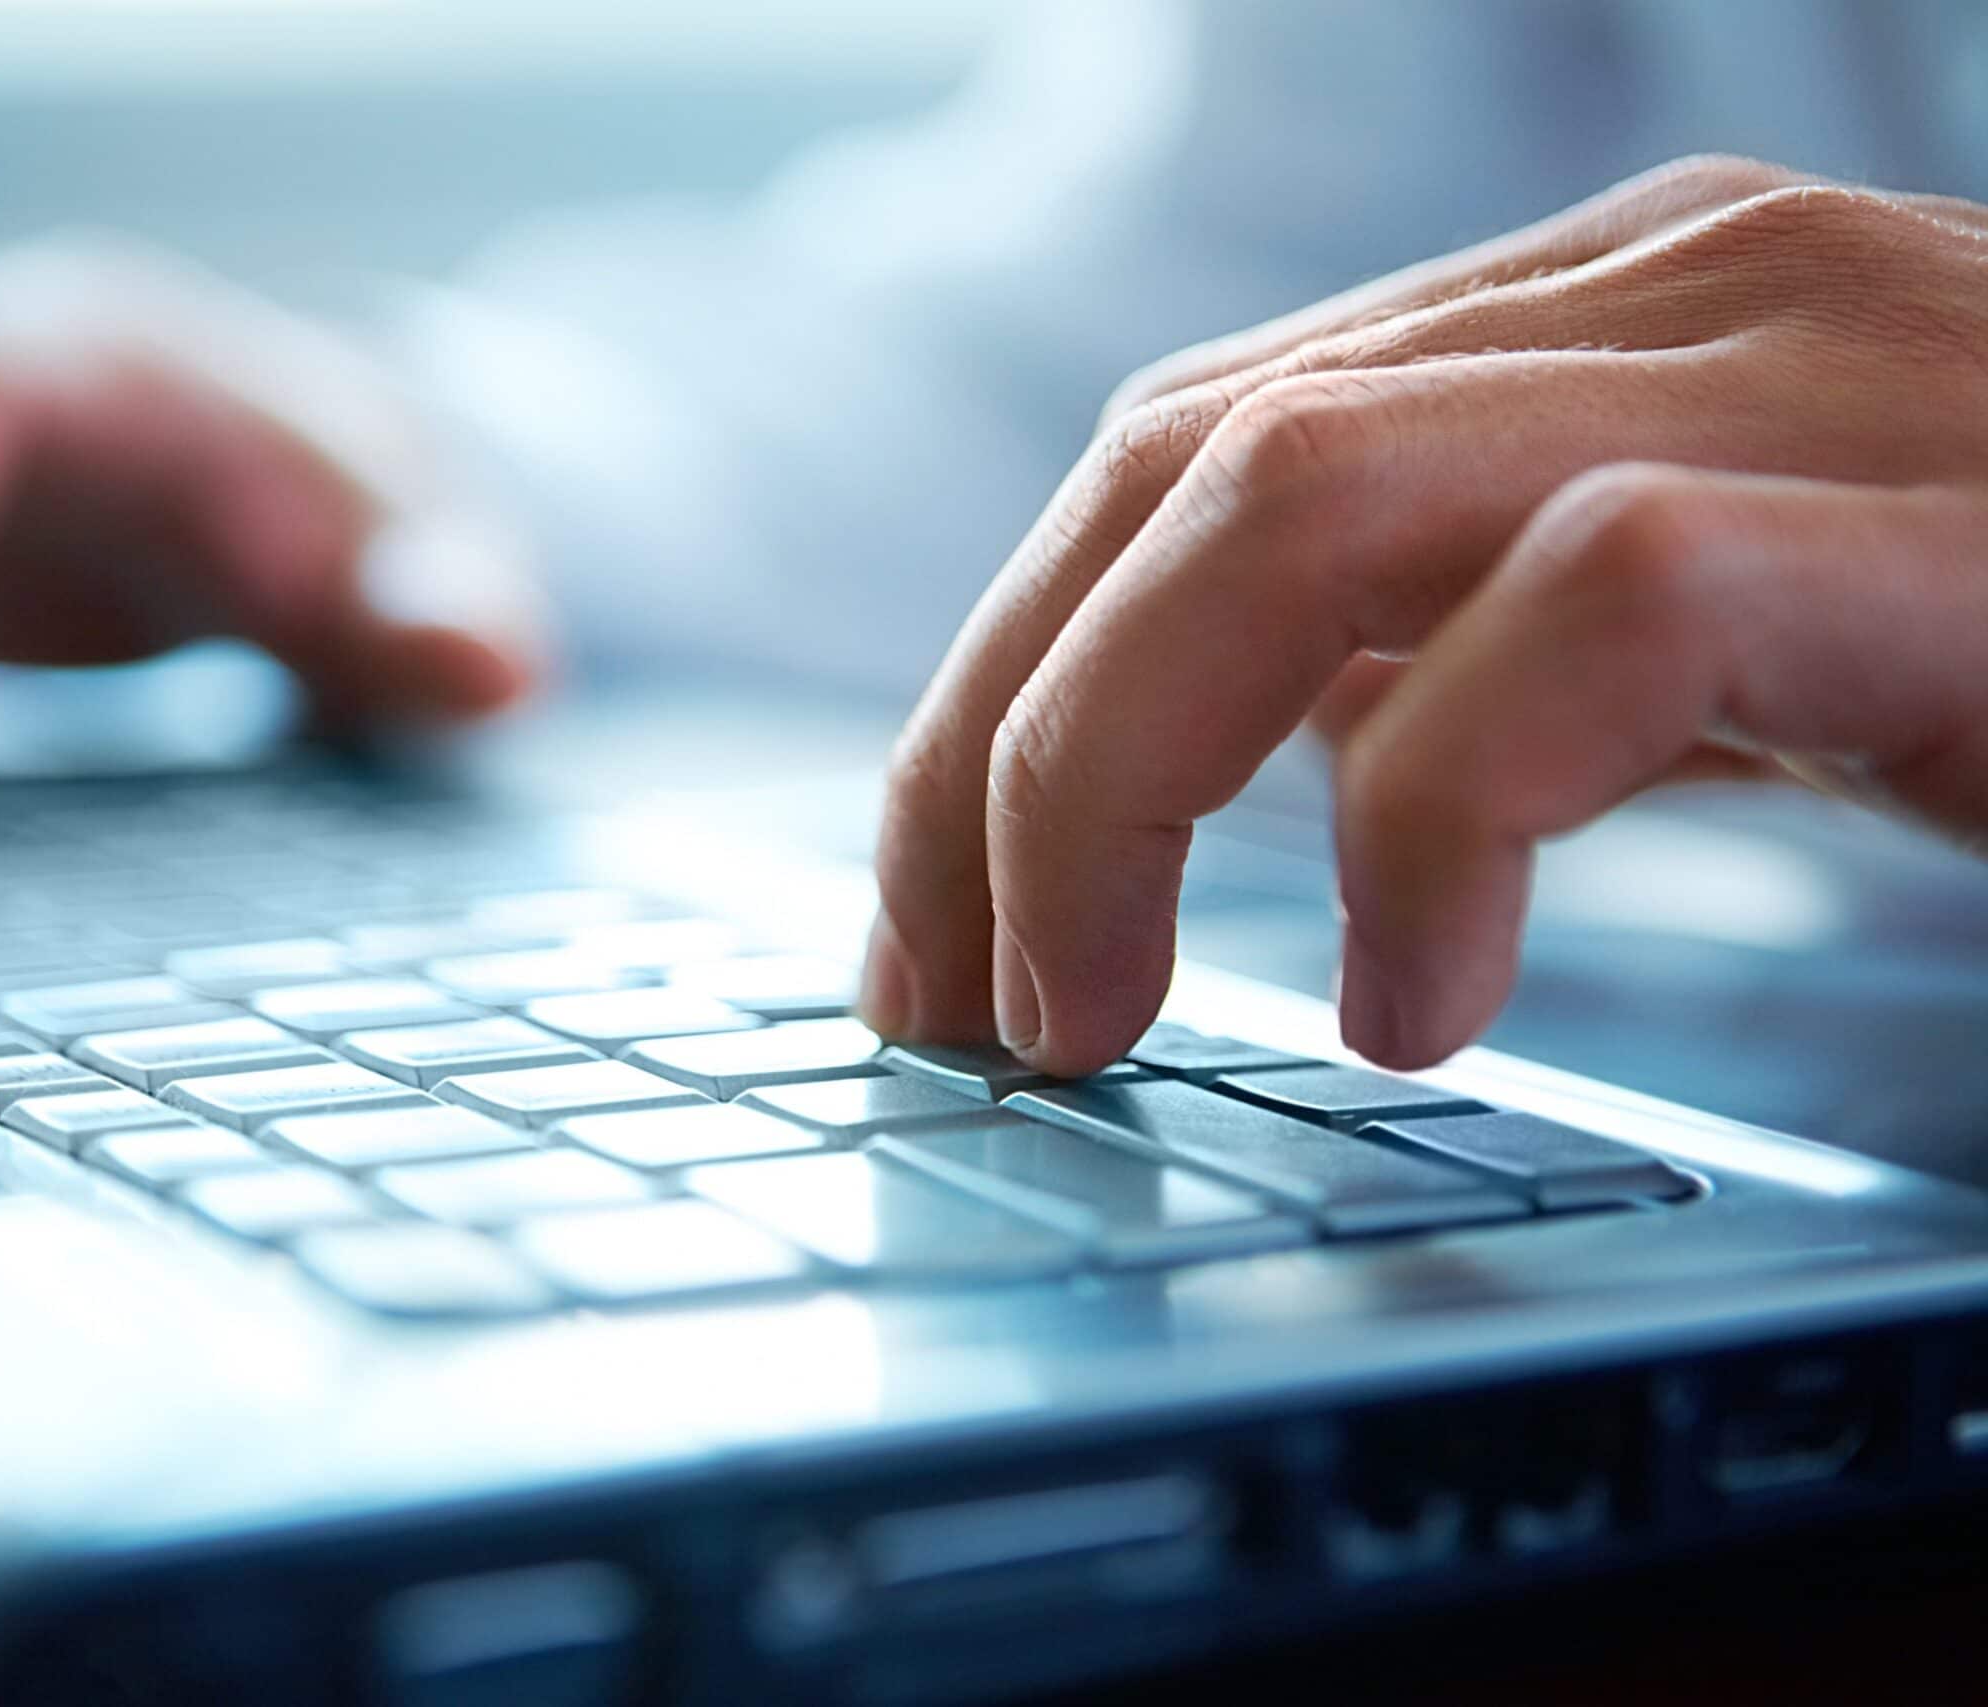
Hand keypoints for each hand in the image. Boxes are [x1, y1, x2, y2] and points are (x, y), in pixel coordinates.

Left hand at [859, 155, 1987, 1073]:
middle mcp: (1670, 295)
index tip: (932, 928)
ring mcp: (1813, 371)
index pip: (1172, 455)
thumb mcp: (1733, 646)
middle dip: (997, 756)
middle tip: (960, 1013)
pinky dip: (1445, 818)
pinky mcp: (1943, 516)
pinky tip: (1418, 1004)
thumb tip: (1283, 760)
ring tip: (1093, 1021)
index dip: (995, 696)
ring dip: (1119, 779)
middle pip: (1174, 468)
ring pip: (1301, 499)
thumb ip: (1501, 651)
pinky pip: (1591, 611)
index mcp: (1591, 319)